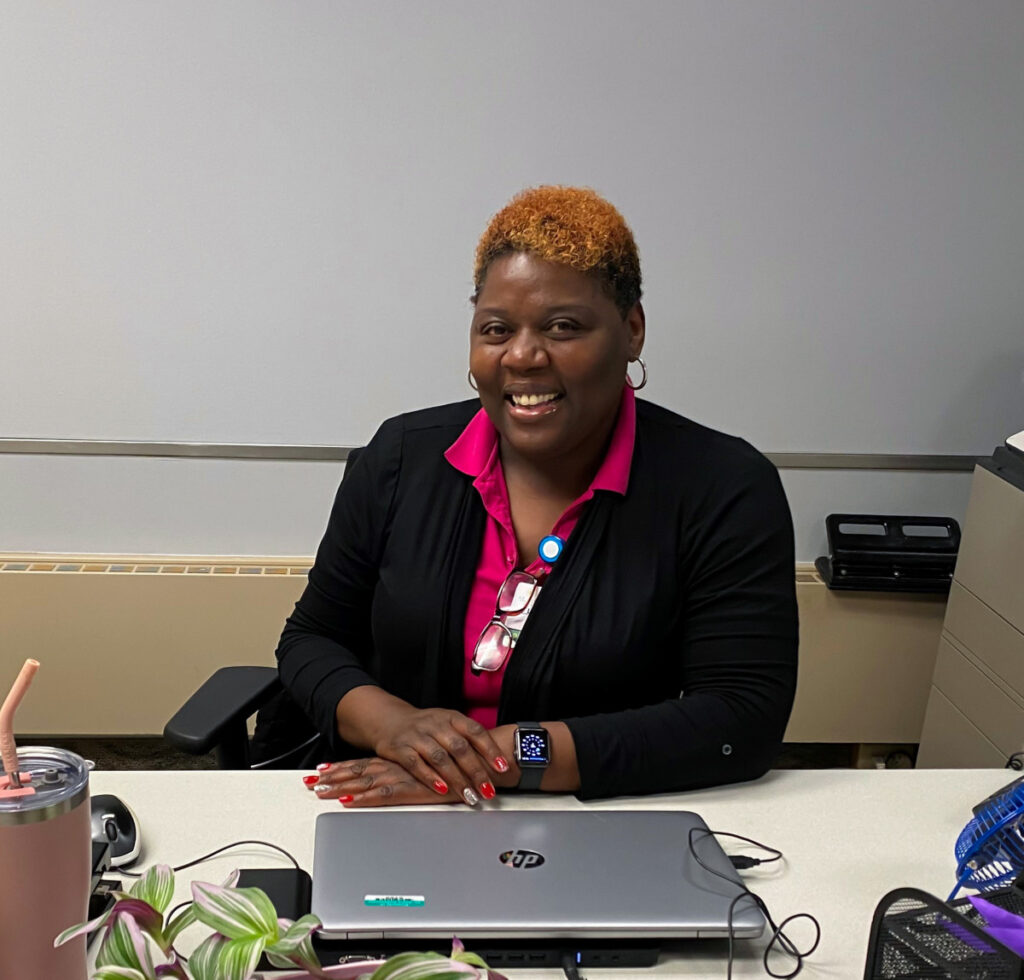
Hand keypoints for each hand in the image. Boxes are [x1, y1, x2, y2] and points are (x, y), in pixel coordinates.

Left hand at [304, 758, 467, 807]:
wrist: (478, 764)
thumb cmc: (456, 768)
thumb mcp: (428, 770)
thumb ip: (412, 773)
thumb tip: (399, 779)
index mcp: (398, 761)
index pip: (363, 764)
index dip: (340, 768)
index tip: (320, 772)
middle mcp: (397, 766)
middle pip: (358, 772)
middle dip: (333, 778)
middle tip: (310, 783)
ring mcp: (403, 777)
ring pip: (365, 782)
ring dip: (342, 787)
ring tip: (321, 791)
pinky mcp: (413, 789)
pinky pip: (383, 794)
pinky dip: (365, 797)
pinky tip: (350, 800)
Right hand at [370, 705, 513, 803]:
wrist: (389, 720)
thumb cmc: (426, 727)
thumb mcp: (447, 725)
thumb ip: (467, 740)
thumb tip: (496, 763)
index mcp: (451, 717)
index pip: (475, 731)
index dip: (490, 749)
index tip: (502, 767)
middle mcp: (435, 724)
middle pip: (459, 747)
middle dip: (476, 771)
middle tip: (488, 790)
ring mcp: (417, 736)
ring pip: (440, 757)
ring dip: (457, 779)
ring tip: (469, 796)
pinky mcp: (400, 749)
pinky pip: (416, 764)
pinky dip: (430, 777)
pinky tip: (442, 790)